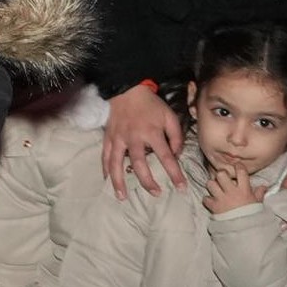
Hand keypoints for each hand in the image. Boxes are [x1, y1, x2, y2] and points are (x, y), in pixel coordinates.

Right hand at [101, 79, 188, 195]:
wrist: (127, 90)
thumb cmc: (151, 105)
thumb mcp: (170, 116)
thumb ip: (176, 136)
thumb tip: (176, 155)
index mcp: (152, 133)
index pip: (166, 158)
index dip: (175, 174)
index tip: (181, 188)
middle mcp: (134, 138)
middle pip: (140, 165)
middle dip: (148, 182)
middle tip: (157, 193)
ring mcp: (119, 139)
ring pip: (117, 164)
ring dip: (119, 182)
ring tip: (122, 197)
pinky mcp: (108, 138)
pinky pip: (105, 156)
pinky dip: (105, 170)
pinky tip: (107, 181)